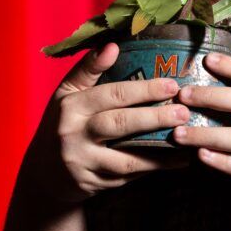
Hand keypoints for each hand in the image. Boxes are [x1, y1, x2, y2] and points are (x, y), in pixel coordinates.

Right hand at [17, 42, 192, 206]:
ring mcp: (82, 163)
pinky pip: (127, 177)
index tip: (172, 85)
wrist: (43, 174)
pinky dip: (152, 168)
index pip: (112, 95)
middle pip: (120, 124)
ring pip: (126, 159)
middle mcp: (73, 135)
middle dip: (155, 118)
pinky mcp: (92, 185)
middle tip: (184, 112)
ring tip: (187, 138)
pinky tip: (175, 160)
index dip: (144, 90)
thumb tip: (112, 45)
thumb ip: (89, 69)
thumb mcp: (67, 94)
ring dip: (160, 151)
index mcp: (71, 106)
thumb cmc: (63, 123)